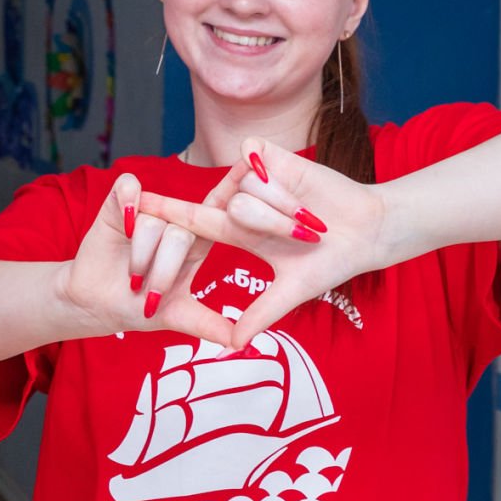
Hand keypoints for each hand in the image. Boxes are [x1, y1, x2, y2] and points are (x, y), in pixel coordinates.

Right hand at [51, 173, 239, 346]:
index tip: (256, 168)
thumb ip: (210, 325)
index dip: (235, 193)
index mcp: (195, 244)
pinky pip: (129, 193)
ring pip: (153, 225)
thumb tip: (244, 344)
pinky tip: (124, 224)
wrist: (95, 305)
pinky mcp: (118, 203)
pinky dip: (127, 207)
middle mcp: (174, 223)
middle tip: (150, 297)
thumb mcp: (177, 317)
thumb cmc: (138, 307)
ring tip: (131, 279)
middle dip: (162, 273)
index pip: (220, 215)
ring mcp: (147, 211)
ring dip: (138, 261)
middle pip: (181, 234)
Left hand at [139, 138, 387, 348]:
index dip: (164, 216)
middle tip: (307, 237)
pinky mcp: (273, 156)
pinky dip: (282, 187)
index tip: (132, 212)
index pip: (193, 221)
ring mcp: (256, 177)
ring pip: (243, 193)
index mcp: (238, 230)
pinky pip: (256, 166)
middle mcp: (241, 200)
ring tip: (311, 225)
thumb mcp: (292, 291)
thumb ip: (261, 314)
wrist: (368, 231)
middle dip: (263, 223)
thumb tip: (233, 345)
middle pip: (222, 208)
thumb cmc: (331, 262)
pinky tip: (304, 198)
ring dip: (283, 215)